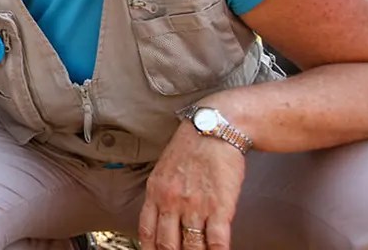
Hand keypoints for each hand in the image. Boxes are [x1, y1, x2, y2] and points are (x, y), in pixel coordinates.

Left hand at [138, 122, 245, 249]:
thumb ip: (161, 194)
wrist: (214, 129)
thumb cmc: (190, 148)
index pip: (147, 232)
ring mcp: (195, 206)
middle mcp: (171, 202)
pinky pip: (216, 241)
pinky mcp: (220, 207)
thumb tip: (161, 218)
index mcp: (155, 192)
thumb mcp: (163, 169)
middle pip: (168, 244)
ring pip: (192, 246)